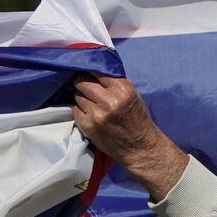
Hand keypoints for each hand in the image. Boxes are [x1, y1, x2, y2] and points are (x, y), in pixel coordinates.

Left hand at [72, 74, 189, 201]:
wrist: (140, 148)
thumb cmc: (138, 119)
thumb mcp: (133, 95)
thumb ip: (114, 82)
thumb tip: (93, 69)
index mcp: (123, 89)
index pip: (96, 70)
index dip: (91, 71)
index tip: (90, 74)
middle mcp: (109, 100)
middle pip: (81, 81)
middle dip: (82, 82)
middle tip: (87, 87)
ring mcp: (97, 114)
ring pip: (77, 95)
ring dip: (82, 98)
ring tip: (93, 104)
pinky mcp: (88, 126)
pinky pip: (76, 111)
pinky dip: (81, 111)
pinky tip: (92, 115)